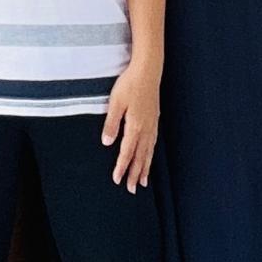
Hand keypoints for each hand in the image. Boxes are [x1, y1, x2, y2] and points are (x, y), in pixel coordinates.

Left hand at [102, 60, 160, 192]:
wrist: (148, 71)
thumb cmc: (129, 84)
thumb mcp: (116, 102)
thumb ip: (111, 123)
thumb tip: (106, 143)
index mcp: (134, 126)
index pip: (127, 152)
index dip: (122, 167)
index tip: (118, 180)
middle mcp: (145, 129)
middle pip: (140, 157)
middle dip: (135, 174)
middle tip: (132, 189)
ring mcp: (152, 125)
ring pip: (148, 152)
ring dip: (145, 168)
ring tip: (144, 182)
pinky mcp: (155, 120)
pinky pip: (153, 144)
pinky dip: (151, 155)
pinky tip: (150, 157)